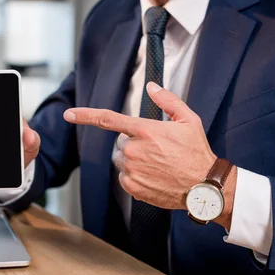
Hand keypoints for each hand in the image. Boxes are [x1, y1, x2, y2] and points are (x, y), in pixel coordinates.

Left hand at [63, 82, 235, 227]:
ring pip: (122, 161)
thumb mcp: (189, 120)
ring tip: (158, 164)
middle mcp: (134, 151)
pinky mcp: (132, 187)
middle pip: (121, 143)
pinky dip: (135, 176)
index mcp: (145, 131)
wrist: (204, 186)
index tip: (69, 114)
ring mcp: (132, 170)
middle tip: (158, 150)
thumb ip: (168, 101)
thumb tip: (152, 87)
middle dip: (134, 144)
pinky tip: (154, 176)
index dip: (86, 115)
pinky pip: (125, 177)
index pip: (108, 119)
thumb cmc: (197, 152)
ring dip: (134, 161)